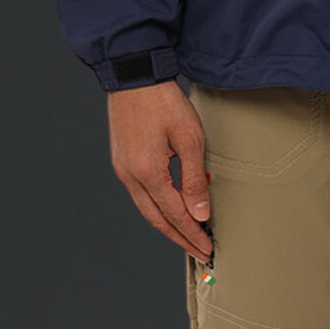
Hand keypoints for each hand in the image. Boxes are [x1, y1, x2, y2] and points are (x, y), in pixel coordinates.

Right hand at [108, 79, 213, 258]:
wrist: (134, 76)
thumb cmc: (163, 102)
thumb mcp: (189, 139)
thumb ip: (194, 180)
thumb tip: (200, 213)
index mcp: (147, 173)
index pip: (175, 216)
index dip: (193, 234)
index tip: (208, 248)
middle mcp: (130, 176)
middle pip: (157, 220)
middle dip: (180, 238)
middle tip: (200, 252)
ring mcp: (123, 169)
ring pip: (147, 210)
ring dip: (169, 226)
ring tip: (188, 237)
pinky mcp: (122, 161)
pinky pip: (141, 195)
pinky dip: (158, 209)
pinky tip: (170, 211)